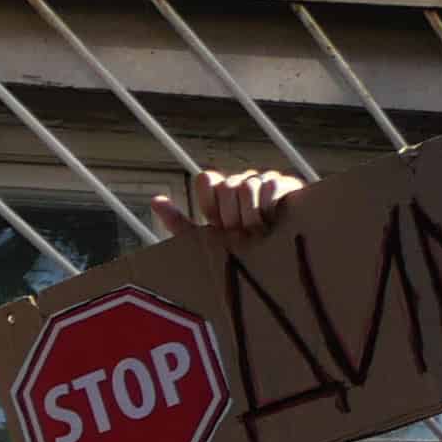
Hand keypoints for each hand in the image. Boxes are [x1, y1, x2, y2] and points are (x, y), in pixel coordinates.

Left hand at [155, 165, 309, 241]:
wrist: (281, 262)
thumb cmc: (241, 253)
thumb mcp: (207, 242)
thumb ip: (180, 223)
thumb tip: (155, 200)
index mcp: (220, 195)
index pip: (207, 180)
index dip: (210, 202)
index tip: (218, 224)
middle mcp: (240, 184)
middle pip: (226, 185)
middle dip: (231, 216)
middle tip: (241, 235)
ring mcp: (263, 182)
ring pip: (246, 186)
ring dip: (250, 215)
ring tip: (257, 233)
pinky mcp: (286, 184)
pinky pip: (269, 185)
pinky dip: (267, 207)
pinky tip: (271, 222)